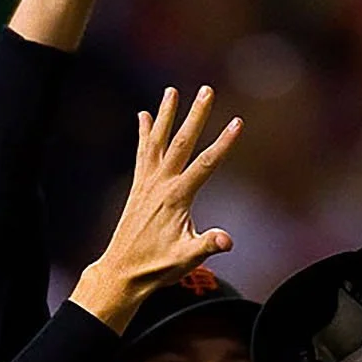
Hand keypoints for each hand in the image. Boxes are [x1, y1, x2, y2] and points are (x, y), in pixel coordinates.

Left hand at [78, 85, 240, 323]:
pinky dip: (144, 133)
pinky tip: (144, 115)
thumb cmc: (158, 266)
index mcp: (177, 197)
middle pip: (182, 142)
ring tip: (172, 90)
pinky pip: (142, 153)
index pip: (206, 164)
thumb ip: (208, 245)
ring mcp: (147, 183)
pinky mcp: (139, 187)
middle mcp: (160, 184)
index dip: (224, 143)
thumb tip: (227, 240)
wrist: (123, 272)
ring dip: (166, 115)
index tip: (238, 122)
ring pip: (158, 141)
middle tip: (207, 90)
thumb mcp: (187, 257)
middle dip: (196, 115)